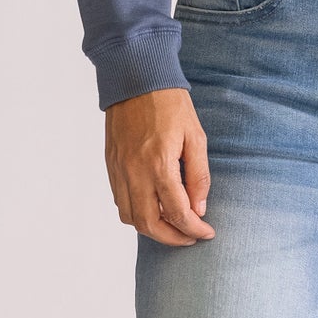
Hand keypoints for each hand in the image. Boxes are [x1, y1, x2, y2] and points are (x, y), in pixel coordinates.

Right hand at [104, 88, 214, 244]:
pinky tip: (153, 207)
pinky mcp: (110, 166)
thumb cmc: (169, 104)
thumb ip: (198, 176)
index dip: (194, 229)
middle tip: (190, 237)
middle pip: (150, 224)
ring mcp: (119, 170)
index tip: (206, 232)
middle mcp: (135, 172)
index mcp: (159, 164)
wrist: (135, 79)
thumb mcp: (195, 137)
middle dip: (172, 238)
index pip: (178, 212)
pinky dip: (136, 213)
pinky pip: (120, 201)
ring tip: (173, 225)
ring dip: (152, 229)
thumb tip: (198, 208)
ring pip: (130, 218)